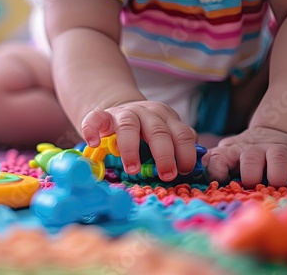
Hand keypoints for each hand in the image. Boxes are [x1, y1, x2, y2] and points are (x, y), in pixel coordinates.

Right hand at [81, 100, 197, 180]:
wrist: (119, 111)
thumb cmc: (144, 131)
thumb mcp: (164, 132)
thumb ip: (177, 144)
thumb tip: (194, 167)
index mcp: (166, 118)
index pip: (181, 133)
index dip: (185, 152)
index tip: (184, 171)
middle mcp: (147, 113)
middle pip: (158, 131)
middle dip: (164, 154)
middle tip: (167, 174)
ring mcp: (124, 113)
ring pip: (129, 126)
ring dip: (131, 149)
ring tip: (133, 169)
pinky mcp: (103, 116)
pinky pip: (95, 119)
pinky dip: (92, 129)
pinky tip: (93, 143)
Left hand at [203, 127, 286, 186]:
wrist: (270, 136)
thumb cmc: (241, 157)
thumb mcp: (224, 158)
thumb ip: (210, 165)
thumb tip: (193, 172)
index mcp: (232, 153)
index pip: (219, 158)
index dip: (217, 168)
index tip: (218, 178)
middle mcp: (254, 151)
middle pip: (251, 158)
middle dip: (250, 173)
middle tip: (250, 184)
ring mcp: (276, 152)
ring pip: (278, 157)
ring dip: (277, 173)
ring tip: (276, 183)